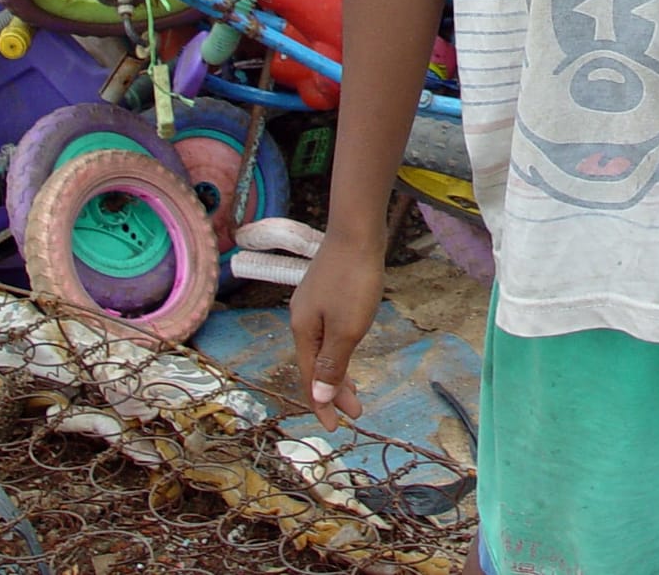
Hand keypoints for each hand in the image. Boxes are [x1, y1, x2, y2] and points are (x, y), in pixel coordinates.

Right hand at [289, 233, 386, 430]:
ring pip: (322, 348)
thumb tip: (317, 397)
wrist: (357, 231)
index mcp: (303, 331)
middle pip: (315, 365)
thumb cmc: (353, 280)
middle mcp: (301, 319)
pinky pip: (329, 332)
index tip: (336, 427)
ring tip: (354, 390)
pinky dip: (338, 349)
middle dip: (333, 391)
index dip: (321, 404)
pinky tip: (348, 348)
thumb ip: (331, 364)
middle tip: (355, 412)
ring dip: (337, 371)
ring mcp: (313, 303)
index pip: (309, 379)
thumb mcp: (347, 329)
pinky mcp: (326, 291)